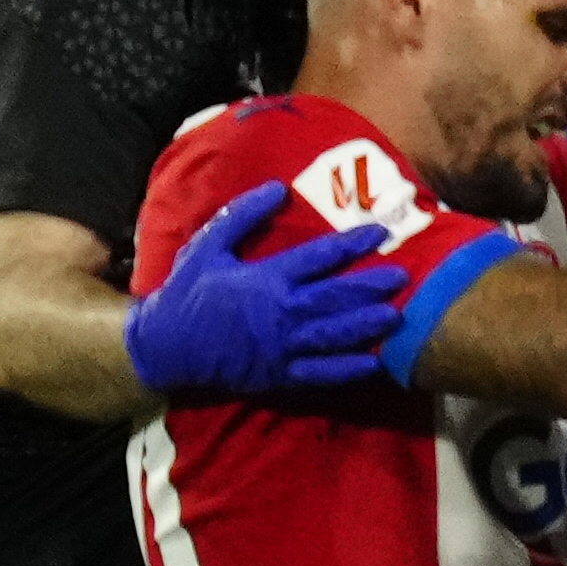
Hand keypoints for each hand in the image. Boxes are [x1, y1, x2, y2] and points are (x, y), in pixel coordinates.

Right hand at [122, 181, 408, 396]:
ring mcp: (281, 348)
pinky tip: (373, 365)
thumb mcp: (208, 246)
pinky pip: (319, 374)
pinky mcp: (278, 376)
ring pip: (334, 336)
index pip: (319, 258)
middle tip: (402, 277)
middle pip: (336, 298)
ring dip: (367, 326)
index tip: (379, 233)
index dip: (352, 244)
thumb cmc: (187, 293)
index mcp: (266, 280)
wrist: (164, 348)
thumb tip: (278, 189)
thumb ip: (244, 215)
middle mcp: (280, 314)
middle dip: (371, 286)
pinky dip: (347, 371)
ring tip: (396, 316)